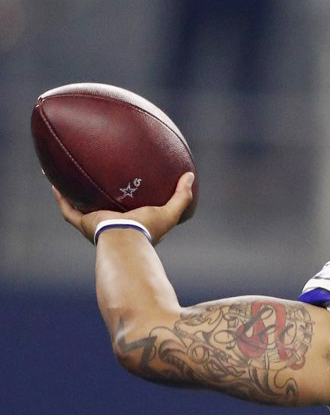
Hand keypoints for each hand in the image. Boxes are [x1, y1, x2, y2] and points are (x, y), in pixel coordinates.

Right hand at [52, 172, 194, 244]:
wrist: (127, 239)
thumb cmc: (149, 229)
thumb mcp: (170, 211)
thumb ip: (182, 195)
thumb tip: (190, 175)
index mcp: (131, 222)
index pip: (128, 210)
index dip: (128, 199)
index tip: (127, 185)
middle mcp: (112, 223)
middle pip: (102, 206)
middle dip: (98, 195)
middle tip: (96, 178)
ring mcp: (96, 224)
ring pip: (81, 207)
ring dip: (74, 194)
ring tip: (68, 177)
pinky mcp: (84, 224)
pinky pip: (68, 209)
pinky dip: (60, 198)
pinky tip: (54, 182)